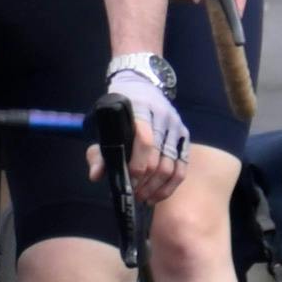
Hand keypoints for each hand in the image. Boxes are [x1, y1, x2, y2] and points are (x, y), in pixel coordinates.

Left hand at [103, 54, 188, 199]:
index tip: (127, 182)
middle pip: (158, 158)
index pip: (144, 140)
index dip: (136, 165)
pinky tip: (157, 195)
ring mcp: (176, 126)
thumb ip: (99, 150)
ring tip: (143, 197)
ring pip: (171, 166)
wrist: (142, 84)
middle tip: (133, 193)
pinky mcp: (184, 135)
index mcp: (140, 109)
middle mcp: (162, 116)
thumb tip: (96, 175)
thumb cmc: (120, 109)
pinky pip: (182, 167)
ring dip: (156, 187)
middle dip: (145, 181)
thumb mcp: (105, 123)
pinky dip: (170, 185)